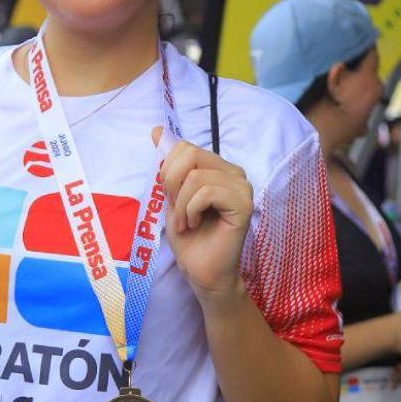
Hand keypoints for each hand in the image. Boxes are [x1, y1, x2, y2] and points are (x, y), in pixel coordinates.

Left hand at [154, 127, 253, 301]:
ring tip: (185, 223)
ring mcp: (242, 187)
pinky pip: (206, 192)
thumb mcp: (171, 195)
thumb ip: (167, 164)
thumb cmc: (188, 237)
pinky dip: (191, 210)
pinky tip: (195, 224)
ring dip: (181, 205)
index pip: (184, 147)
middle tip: (177, 211)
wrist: (201, 271)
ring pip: (195, 177)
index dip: (168, 172)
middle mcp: (234, 173)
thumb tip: (155, 130)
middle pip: (189, 154)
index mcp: (218, 167)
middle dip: (172, 185)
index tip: (171, 199)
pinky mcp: (244, 204)